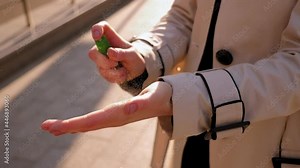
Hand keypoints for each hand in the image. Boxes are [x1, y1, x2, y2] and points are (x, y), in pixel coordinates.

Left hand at [41, 81, 171, 135]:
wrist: (166, 102)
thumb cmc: (160, 97)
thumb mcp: (153, 97)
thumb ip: (142, 103)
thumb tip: (129, 107)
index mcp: (120, 114)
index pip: (92, 121)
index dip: (73, 124)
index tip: (55, 127)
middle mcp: (115, 119)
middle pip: (86, 125)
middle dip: (66, 126)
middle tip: (45, 127)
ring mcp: (115, 118)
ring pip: (89, 124)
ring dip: (70, 126)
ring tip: (53, 127)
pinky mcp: (115, 115)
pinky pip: (94, 121)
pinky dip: (80, 123)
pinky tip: (73, 124)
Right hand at [88, 21, 145, 83]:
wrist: (136, 71)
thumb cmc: (133, 58)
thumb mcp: (132, 54)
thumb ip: (122, 53)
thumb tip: (109, 52)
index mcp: (111, 37)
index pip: (100, 28)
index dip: (96, 29)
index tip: (98, 36)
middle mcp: (102, 47)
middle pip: (93, 52)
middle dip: (104, 61)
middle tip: (116, 63)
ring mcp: (100, 59)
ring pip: (100, 66)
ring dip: (114, 71)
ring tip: (124, 70)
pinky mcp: (102, 70)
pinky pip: (105, 75)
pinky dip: (116, 76)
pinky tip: (122, 74)